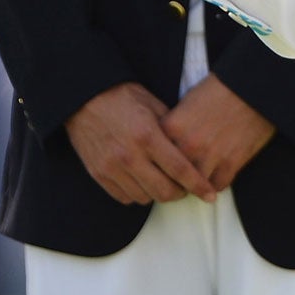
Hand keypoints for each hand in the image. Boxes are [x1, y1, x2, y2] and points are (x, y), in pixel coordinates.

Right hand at [64, 82, 215, 205]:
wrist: (83, 97)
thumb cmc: (122, 97)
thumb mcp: (153, 105)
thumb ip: (173, 129)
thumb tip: (193, 150)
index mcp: (147, 135)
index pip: (180, 169)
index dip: (198, 185)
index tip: (210, 195)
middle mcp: (130, 155)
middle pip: (164, 191)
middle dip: (180, 193)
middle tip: (185, 187)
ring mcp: (112, 167)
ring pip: (145, 197)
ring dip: (158, 193)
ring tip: (163, 182)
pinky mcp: (99, 174)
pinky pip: (124, 197)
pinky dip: (137, 194)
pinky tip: (142, 181)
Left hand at [161, 74, 275, 193]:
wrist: (254, 88)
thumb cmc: (220, 89)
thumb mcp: (188, 101)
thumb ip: (174, 124)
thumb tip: (166, 143)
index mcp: (173, 126)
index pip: (154, 155)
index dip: (158, 159)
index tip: (161, 163)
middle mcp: (188, 144)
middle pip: (172, 175)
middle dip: (174, 178)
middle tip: (177, 179)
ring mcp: (210, 156)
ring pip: (194, 184)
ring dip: (196, 183)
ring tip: (198, 180)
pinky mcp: (231, 163)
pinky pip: (217, 185)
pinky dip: (216, 182)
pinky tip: (216, 174)